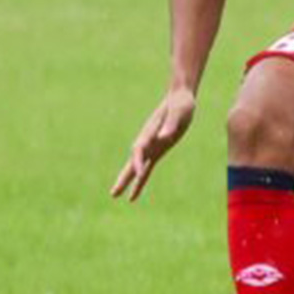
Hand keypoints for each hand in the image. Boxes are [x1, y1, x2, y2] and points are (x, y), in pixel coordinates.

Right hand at [111, 86, 195, 201]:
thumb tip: (163, 137)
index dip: (138, 161)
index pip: (140, 149)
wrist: (180, 98)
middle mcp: (147, 141)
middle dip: (124, 177)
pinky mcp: (158, 150)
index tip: (138, 173)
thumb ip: (170, 125)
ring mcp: (151, 146)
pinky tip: (134, 193)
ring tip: (115, 195)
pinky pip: (147, 168)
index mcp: (150, 132)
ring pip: (136, 168)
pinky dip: (141, 180)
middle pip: (132, 162)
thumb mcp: (179, 113)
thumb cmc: (181, 104)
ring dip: (127, 181)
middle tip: (113, 192)